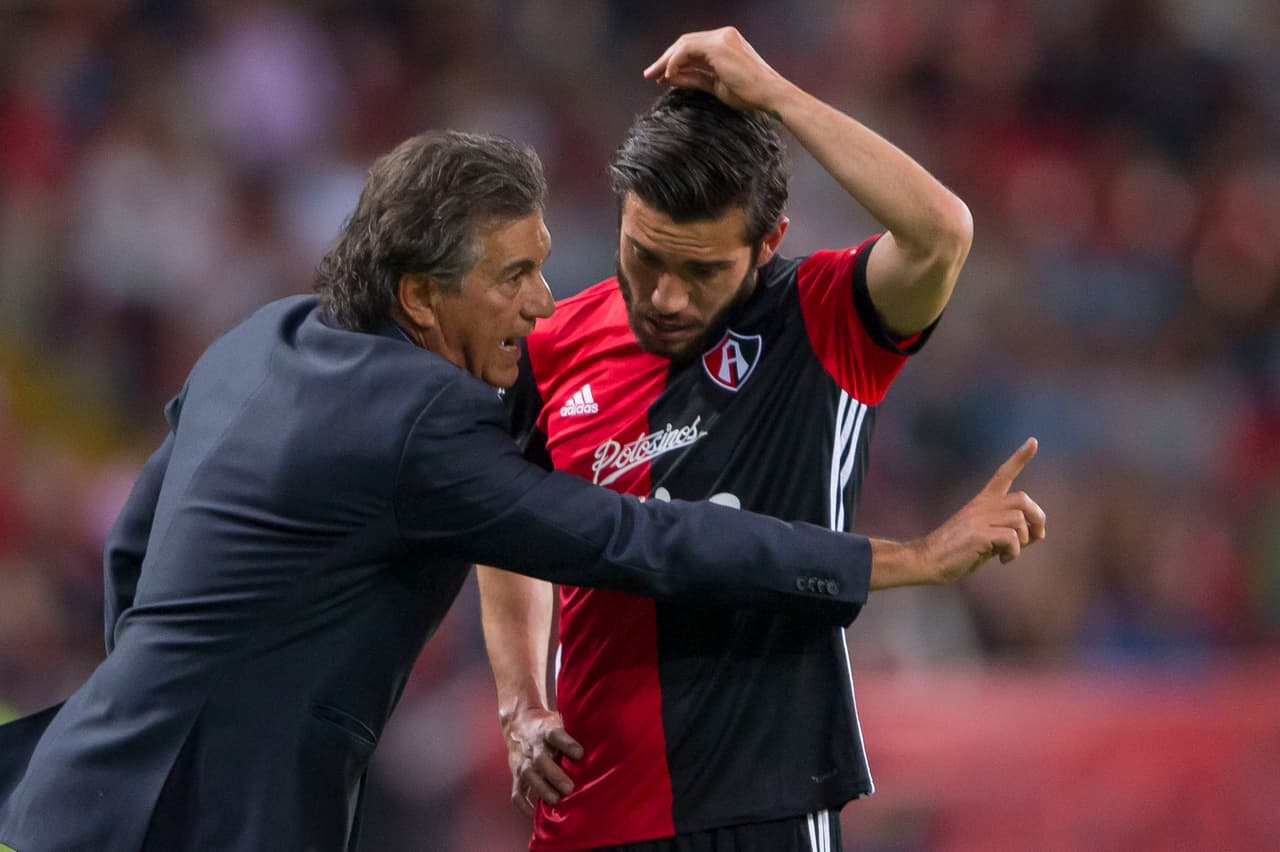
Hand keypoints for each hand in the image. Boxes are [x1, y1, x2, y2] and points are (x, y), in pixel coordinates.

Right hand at [502, 706, 583, 817]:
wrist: (519, 724)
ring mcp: (523, 762)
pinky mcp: (516, 775)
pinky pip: (517, 792)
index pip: (555, 735)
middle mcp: (533, 747)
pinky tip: (535, 815)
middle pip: (541, 759)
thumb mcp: (559, 723)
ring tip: (555, 800)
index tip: (580, 754)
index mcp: (546, 731)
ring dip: (542, 788)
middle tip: (569, 788)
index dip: (567, 744)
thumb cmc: (548, 729)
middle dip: (554, 775)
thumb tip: (604, 740)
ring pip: (529, 775)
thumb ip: (575, 732)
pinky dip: (524, 805)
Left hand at [643, 27, 791, 112]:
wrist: (769, 94)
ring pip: (683, 45)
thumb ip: (695, 78)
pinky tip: (668, 76)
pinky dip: (675, 62)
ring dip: (666, 61)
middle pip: (685, 43)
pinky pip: (687, 50)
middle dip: (665, 59)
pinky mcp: (718, 45)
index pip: (693, 47)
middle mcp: (723, 35)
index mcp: (725, 42)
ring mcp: (721, 38)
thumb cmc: (749, 93)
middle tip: (650, 75)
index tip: (662, 77)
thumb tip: (672, 77)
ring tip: (653, 76)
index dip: (675, 61)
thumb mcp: (716, 85)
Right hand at [913, 437, 1045, 582]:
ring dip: (1023, 540)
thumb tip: (1037, 533)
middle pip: (1023, 499)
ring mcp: (978, 519)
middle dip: (1038, 518)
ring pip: (1019, 520)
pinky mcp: (978, 534)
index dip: (1020, 458)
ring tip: (1010, 553)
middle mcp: (981, 506)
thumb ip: (1006, 529)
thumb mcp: (983, 535)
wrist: (927, 560)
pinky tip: (1003, 560)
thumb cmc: (956, 552)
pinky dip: (1014, 552)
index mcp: (982, 502)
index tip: (1033, 441)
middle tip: (1036, 537)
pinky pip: (1012, 538)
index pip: (1003, 474)